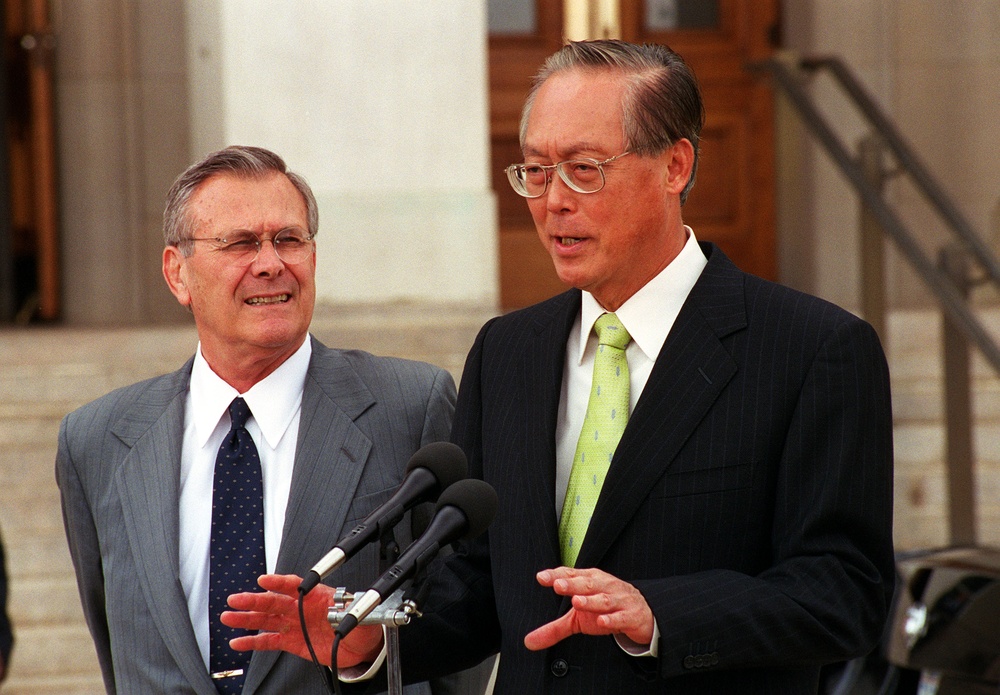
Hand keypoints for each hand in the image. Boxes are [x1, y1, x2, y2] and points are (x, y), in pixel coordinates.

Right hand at [222, 574, 383, 667]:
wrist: (358, 645)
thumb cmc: (359, 624)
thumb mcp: (360, 615)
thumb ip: (352, 611)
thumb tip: (349, 609)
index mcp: (316, 596)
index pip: (295, 585)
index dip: (279, 582)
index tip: (265, 580)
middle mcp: (301, 608)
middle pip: (274, 601)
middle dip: (254, 600)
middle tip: (236, 599)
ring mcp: (294, 624)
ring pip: (266, 620)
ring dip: (246, 619)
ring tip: (228, 617)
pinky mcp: (291, 641)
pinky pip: (268, 640)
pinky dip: (252, 641)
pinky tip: (238, 641)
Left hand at [523, 567, 653, 650]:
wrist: (642, 613)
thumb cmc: (605, 610)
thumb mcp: (578, 618)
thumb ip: (554, 628)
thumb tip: (528, 642)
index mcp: (589, 581)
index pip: (571, 575)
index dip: (557, 575)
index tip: (541, 577)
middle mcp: (603, 587)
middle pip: (586, 584)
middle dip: (572, 584)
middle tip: (557, 585)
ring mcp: (618, 600)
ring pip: (604, 599)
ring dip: (590, 600)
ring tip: (577, 602)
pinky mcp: (631, 616)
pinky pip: (621, 617)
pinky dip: (612, 619)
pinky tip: (602, 622)